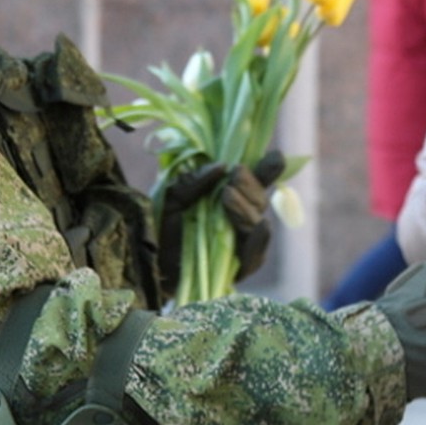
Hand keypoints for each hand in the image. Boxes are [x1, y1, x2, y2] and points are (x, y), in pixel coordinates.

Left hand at [158, 150, 284, 290]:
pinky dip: (259, 240)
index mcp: (232, 198)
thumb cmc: (163, 228)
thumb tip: (220, 166)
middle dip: (250, 186)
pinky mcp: (241, 268)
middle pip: (260, 200)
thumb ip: (192, 182)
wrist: (151, 265)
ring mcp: (244, 243)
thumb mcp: (171, 198)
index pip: (257, 182)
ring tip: (226, 195)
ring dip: (246, 208)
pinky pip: (256, 254)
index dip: (269, 169)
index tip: (275, 156)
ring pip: (258, 223)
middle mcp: (243, 218)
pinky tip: (260, 226)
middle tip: (234, 175)